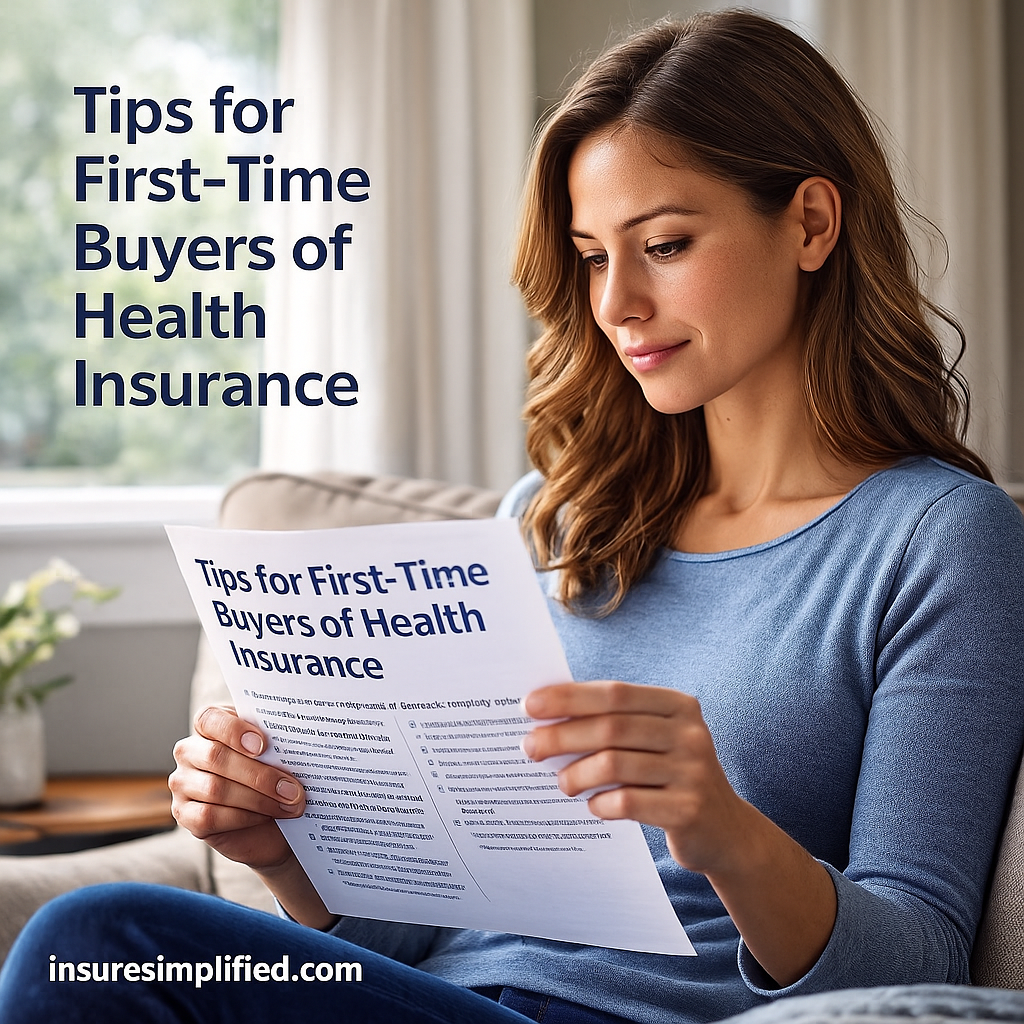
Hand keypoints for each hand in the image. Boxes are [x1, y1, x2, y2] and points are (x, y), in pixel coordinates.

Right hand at [169, 704, 304, 872]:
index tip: (263, 746)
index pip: (210, 719)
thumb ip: (274, 743)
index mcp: (209, 725)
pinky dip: (243, 817)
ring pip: (216, 789)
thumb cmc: (271, 775)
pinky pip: (210, 816)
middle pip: (216, 757)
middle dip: (260, 775)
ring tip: (288, 805)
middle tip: (292, 789)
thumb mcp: (274, 753)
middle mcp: (189, 751)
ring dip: (259, 799)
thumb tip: (295, 743)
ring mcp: (182, 783)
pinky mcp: (185, 814)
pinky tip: (265, 816)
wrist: (270, 821)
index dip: (234, 731)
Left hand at [521, 680, 748, 874]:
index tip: (529, 705)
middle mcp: (689, 732)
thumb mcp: (656, 740)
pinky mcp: (689, 809)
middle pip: (611, 727)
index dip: (569, 697)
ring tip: (562, 784)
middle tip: (530, 747)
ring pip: (614, 764)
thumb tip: (547, 717)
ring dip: (577, 774)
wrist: (725, 831)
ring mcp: (693, 771)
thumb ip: (615, 723)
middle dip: (562, 736)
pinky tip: (593, 806)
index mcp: (678, 705)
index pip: (615, 692)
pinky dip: (602, 803)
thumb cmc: (672, 776)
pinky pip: (629, 802)